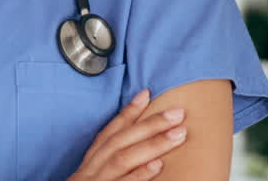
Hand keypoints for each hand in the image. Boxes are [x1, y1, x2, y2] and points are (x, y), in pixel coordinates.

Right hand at [68, 89, 188, 180]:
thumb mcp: (92, 178)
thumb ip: (107, 163)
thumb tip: (140, 150)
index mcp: (89, 164)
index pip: (108, 133)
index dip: (127, 113)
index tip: (146, 94)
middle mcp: (90, 171)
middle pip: (119, 141)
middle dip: (149, 124)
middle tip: (178, 113)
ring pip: (123, 159)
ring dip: (152, 144)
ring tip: (178, 134)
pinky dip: (139, 175)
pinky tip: (158, 166)